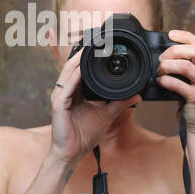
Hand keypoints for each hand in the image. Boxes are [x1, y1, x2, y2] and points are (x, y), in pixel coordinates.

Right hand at [48, 49, 141, 166]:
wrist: (71, 154)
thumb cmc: (83, 136)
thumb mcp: (106, 116)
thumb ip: (120, 104)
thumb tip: (136, 95)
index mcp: (75, 92)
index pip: (80, 69)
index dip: (89, 56)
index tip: (103, 46)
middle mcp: (66, 91)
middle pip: (72, 65)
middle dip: (83, 52)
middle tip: (98, 39)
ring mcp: (60, 96)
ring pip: (68, 71)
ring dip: (78, 58)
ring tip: (90, 46)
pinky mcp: (58, 104)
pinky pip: (67, 86)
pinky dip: (75, 76)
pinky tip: (82, 68)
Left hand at [155, 29, 194, 135]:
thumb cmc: (194, 101)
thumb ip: (189, 66)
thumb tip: (167, 53)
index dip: (185, 36)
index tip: (171, 34)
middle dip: (174, 50)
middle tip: (162, 58)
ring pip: (185, 66)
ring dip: (168, 66)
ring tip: (160, 70)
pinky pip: (178, 84)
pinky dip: (166, 81)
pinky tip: (160, 82)